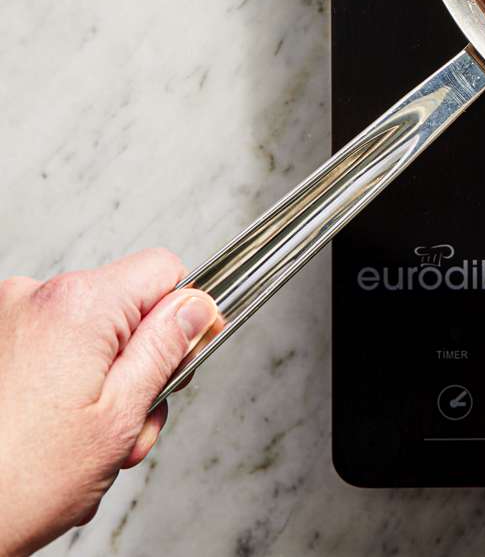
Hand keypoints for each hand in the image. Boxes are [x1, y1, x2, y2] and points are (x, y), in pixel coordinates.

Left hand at [0, 249, 217, 556]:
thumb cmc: (17, 483)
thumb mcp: (121, 415)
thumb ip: (166, 349)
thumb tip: (196, 309)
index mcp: (77, 305)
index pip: (164, 270)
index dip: (184, 317)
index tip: (180, 359)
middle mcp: (34, 297)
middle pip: (125, 310)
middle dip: (138, 367)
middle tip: (127, 425)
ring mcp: (4, 320)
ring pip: (89, 337)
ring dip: (100, 386)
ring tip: (84, 444)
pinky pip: (51, 350)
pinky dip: (62, 388)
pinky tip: (54, 435)